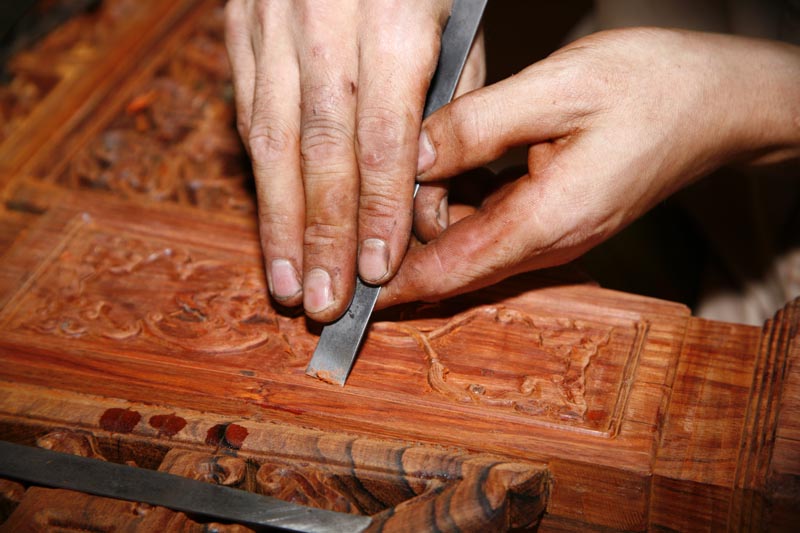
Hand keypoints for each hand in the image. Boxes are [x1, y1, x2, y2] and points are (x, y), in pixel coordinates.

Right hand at [224, 0, 484, 321]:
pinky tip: (269, 220)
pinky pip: (246, 107)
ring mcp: (274, 24)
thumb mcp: (456, 29)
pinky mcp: (242, 26)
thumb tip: (428, 206)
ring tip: (287, 280)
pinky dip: (258, 171)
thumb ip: (447, 115)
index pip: (385, 139)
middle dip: (323, 233)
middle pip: (321, 150)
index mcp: (398, 24)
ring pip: (270, 137)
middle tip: (323, 301)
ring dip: (278, 218)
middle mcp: (329, 27)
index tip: (374, 269)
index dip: (377, 210)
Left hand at [380, 28, 799, 306]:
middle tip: (370, 212)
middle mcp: (548, 242)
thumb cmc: (655, 88)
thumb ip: (477, 127)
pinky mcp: (557, 217)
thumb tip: (411, 157)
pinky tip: (449, 168)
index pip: (449, 272)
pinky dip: (459, 205)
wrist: (721, 103)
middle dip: (402, 245)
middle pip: (452, 263)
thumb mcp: (558, 90)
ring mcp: (555, 234)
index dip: (392, 286)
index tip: (348, 297)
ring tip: (410, 180)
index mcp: (546, 221)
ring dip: (431, 220)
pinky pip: (491, 224)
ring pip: (469, 244)